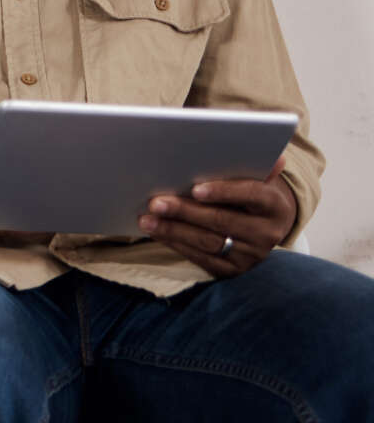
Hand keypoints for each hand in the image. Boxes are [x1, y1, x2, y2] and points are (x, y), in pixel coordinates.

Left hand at [141, 154, 296, 276]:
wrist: (265, 230)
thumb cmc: (252, 196)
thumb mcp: (258, 181)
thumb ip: (254, 167)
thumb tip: (270, 150)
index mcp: (276, 206)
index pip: (252, 195)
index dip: (224, 192)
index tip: (196, 189)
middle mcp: (267, 234)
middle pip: (222, 221)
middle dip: (186, 211)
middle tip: (156, 202)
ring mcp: (250, 255)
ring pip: (207, 242)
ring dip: (173, 229)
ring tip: (147, 218)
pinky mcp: (232, 271)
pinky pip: (200, 257)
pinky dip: (175, 243)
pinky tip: (156, 231)